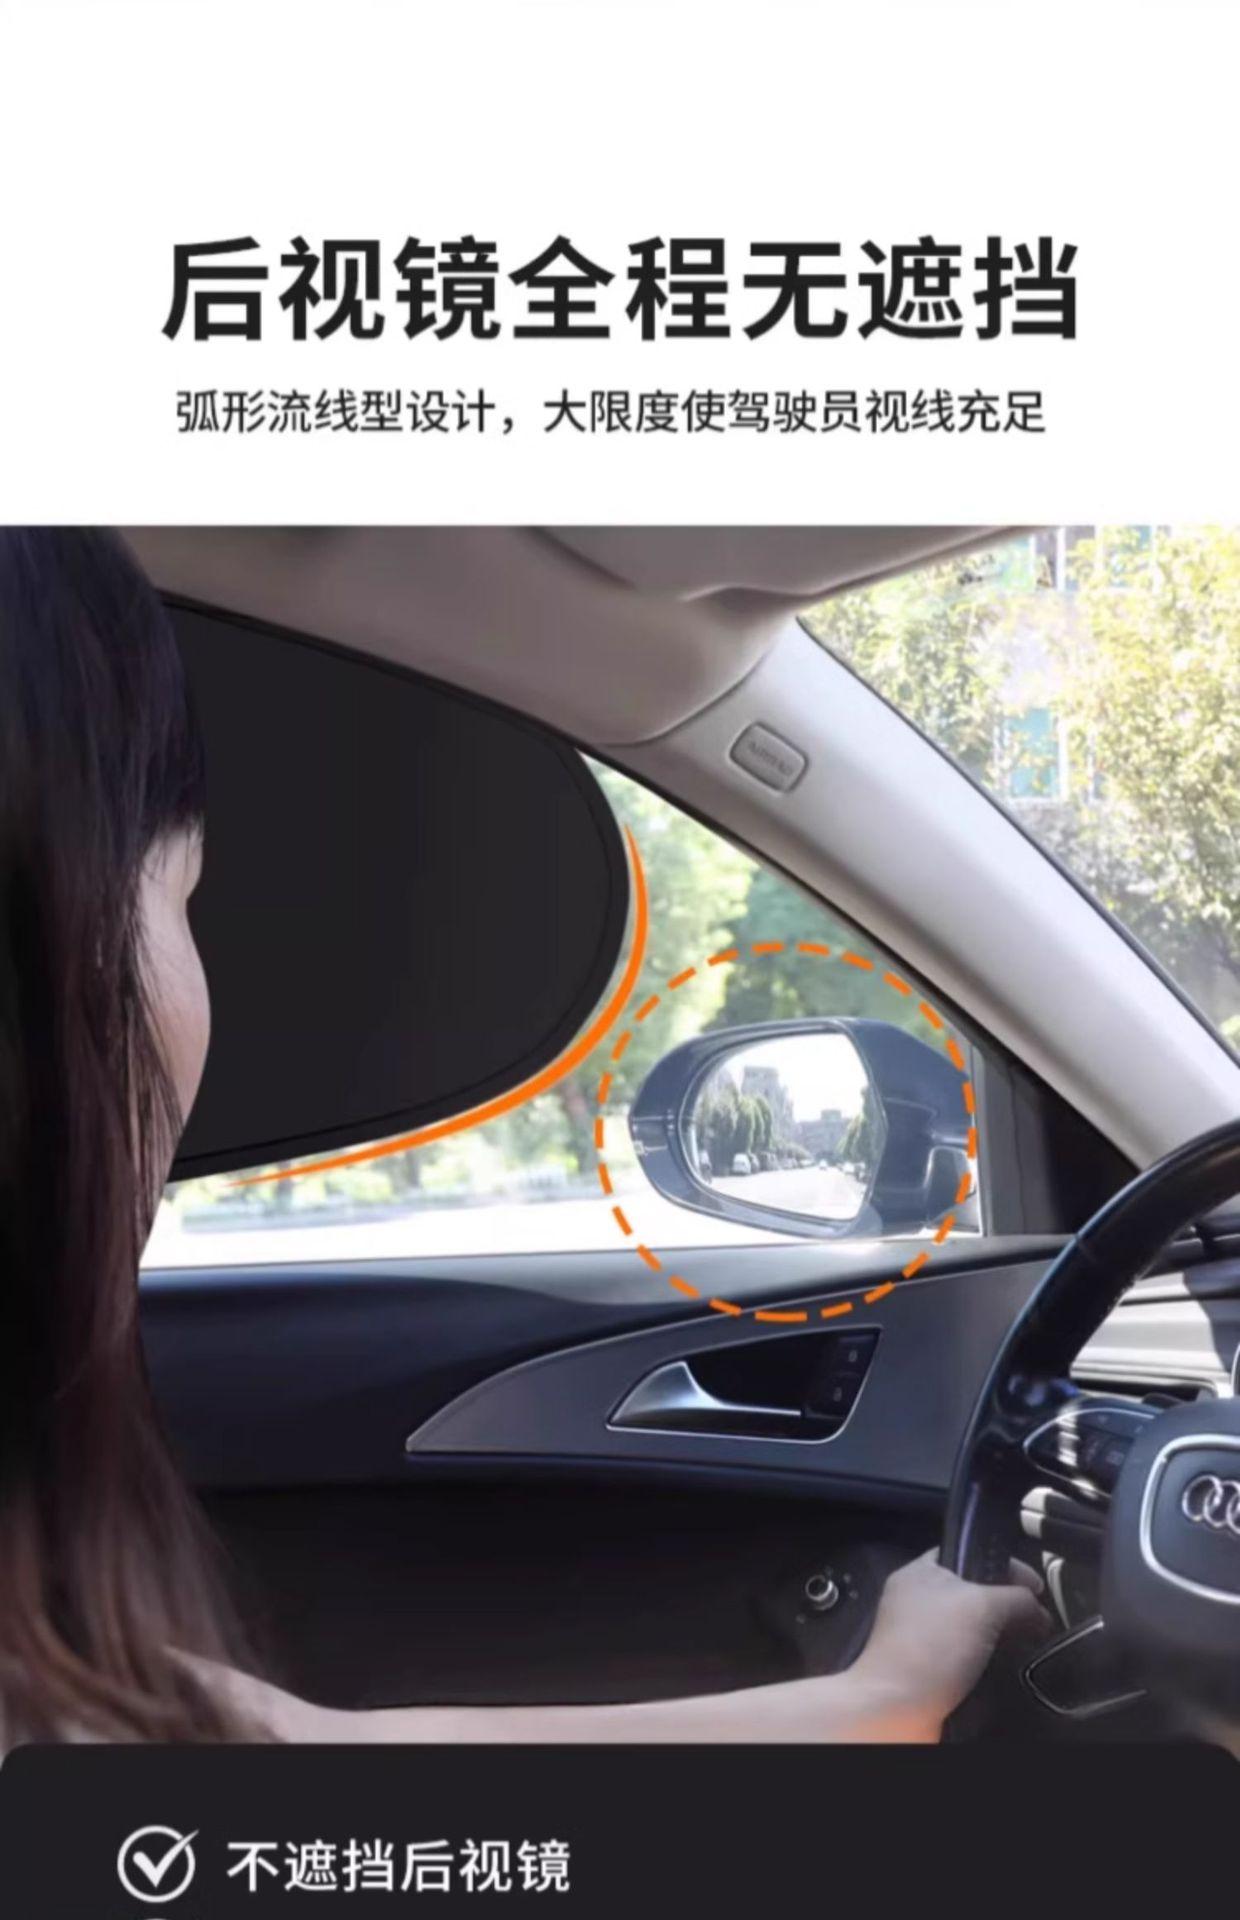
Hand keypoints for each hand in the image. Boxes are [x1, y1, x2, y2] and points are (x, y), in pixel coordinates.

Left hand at [849, 1549, 1049, 1740]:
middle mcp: (918, 1599)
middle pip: (975, 1593)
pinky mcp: (928, 1668)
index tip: (1037, 1586)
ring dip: (1000, 1637)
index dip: (1006, 1565)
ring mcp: (921, 1636)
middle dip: (1008, 1606)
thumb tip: (1039, 1611)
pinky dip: (988, 1662)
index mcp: (921, 1570)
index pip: (970, 1552)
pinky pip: (967, 1657)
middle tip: (1036, 1621)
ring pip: (973, 1628)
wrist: (898, 1707)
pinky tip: (1006, 1668)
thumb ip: (1016, 1599)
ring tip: (1027, 1646)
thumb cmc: (934, 1645)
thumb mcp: (983, 1606)